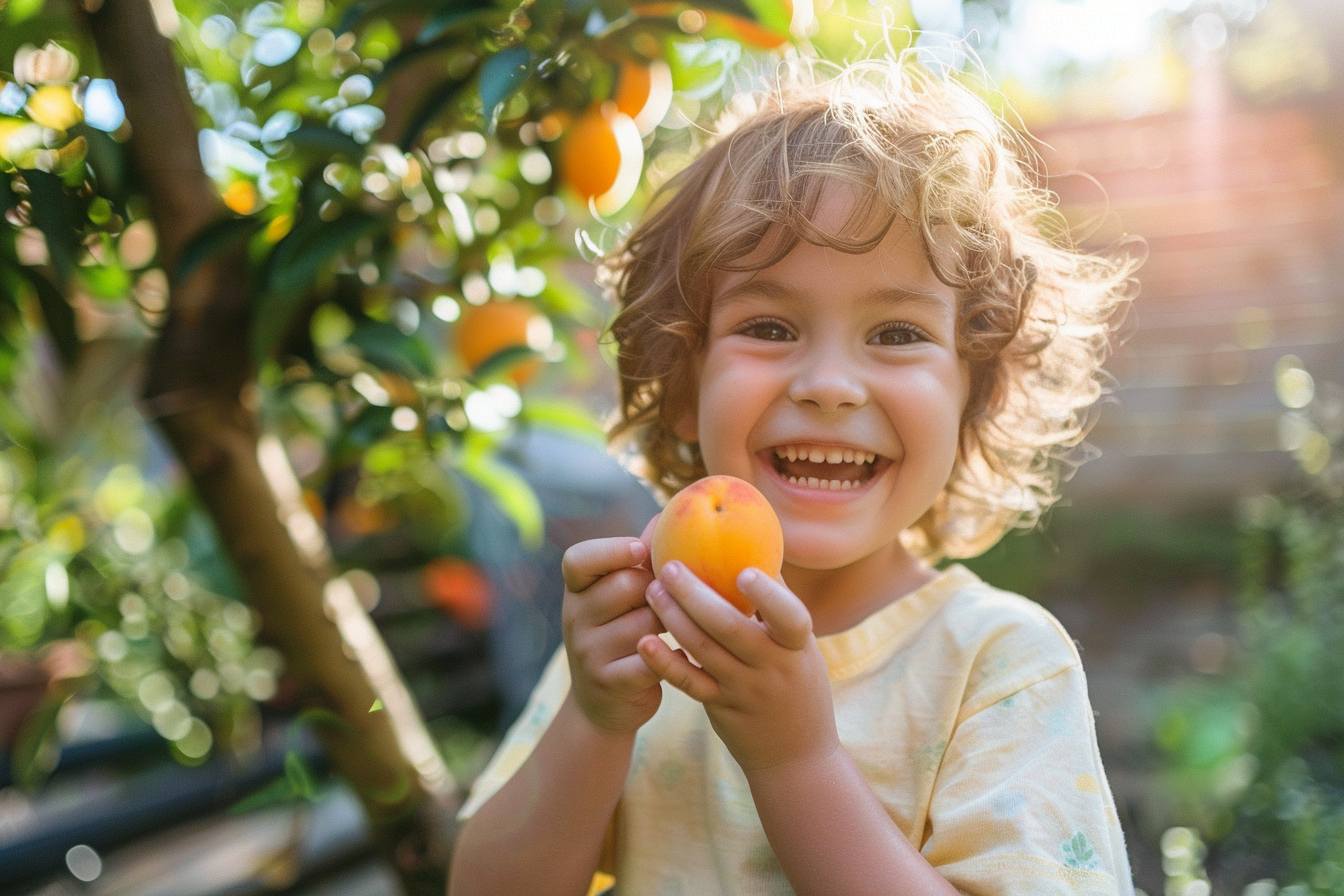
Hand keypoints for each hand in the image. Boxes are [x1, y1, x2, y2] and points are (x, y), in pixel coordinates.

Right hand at [561, 536, 663, 734]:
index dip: (611, 551)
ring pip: (645, 624)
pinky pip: (651, 660)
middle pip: (627, 587)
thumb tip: (665, 515)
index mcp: (576, 591)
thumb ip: (640, 561)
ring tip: (677, 631)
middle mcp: (574, 618)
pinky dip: (673, 658)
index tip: (640, 550)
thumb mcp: (620, 599)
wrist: (604, 706)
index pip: (580, 560)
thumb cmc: (622, 636)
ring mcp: (587, 652)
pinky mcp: (608, 682)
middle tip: (671, 602)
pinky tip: (682, 658)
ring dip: (670, 626)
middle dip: (657, 591)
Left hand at [637, 562, 838, 771]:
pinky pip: (689, 684)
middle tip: (669, 567)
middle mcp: (772, 667)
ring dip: (673, 618)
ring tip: (652, 590)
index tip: (744, 571)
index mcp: (797, 645)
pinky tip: (645, 642)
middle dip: (695, 594)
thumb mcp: (802, 648)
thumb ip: (778, 606)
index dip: (768, 595)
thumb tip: (758, 547)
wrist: (796, 754)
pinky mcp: (720, 708)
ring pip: (703, 650)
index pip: (789, 617)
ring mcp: (744, 690)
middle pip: (730, 628)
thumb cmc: (797, 682)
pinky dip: (665, 663)